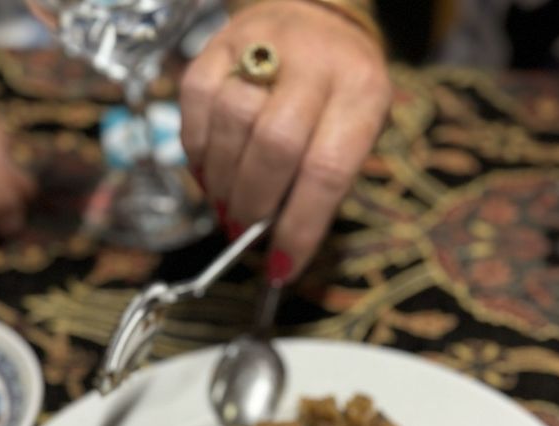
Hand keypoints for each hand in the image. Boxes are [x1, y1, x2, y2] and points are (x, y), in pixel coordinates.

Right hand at [180, 1, 390, 284]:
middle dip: (255, 205)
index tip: (283, 268)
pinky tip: (212, 172)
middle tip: (246, 233)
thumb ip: (322, 184)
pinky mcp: (220, 42)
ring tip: (229, 208)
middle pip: (274, 146)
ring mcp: (264, 44)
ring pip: (231, 123)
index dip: (299, 228)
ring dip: (224, 183)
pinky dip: (199, 151)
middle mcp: (315, 62)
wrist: (318, 17)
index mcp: (361, 92)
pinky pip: (197, 102)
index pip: (327, 171)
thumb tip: (278, 242)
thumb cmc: (339, 94)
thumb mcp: (357, 134)